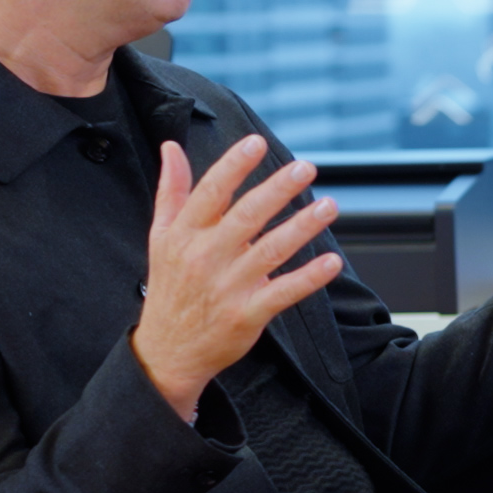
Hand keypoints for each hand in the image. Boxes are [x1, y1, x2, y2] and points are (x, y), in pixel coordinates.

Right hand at [130, 133, 341, 423]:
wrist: (168, 350)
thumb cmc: (171, 287)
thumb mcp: (160, 237)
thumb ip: (171, 191)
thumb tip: (171, 148)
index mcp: (184, 234)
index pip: (211, 192)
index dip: (234, 166)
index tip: (256, 142)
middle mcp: (206, 257)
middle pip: (246, 216)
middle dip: (278, 190)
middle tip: (306, 168)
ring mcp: (228, 287)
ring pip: (271, 251)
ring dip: (302, 227)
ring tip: (329, 206)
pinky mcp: (248, 314)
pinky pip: (283, 292)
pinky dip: (309, 278)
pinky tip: (332, 261)